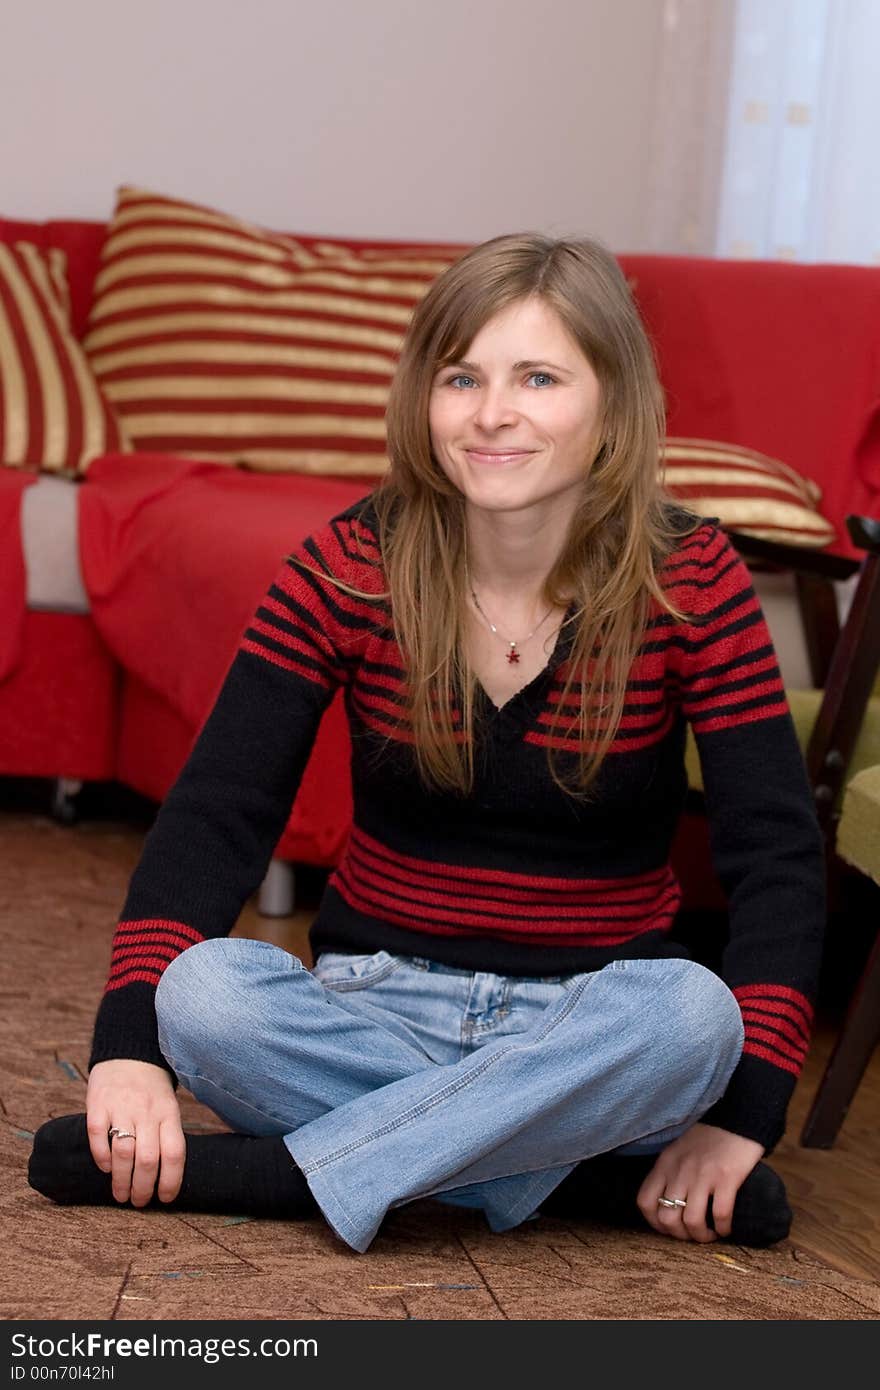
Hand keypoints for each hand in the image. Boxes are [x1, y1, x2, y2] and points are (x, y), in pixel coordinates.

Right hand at [86, 1059, 184, 1207]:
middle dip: (142, 1188)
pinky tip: (105, 1168)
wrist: (129, 1055)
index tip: (165, 1199)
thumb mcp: (168, 1108)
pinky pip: (98, 1135)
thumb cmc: (151, 1091)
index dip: (171, 1180)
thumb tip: (166, 1177)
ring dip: (121, 1180)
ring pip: (123, 1152)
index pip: (174, 1153)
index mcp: (168, 1113)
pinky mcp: (98, 1104)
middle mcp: (146, 1111)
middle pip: (147, 1159)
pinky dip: (101, 1157)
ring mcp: (122, 1107)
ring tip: (121, 1195)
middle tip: (138, 1202)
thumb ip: (167, 1135)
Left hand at [637, 1122, 764, 1242]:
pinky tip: (726, 1228)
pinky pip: (720, 1214)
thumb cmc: (708, 1138)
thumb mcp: (678, 1151)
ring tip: (711, 1234)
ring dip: (702, 1236)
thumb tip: (668, 1202)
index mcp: (665, 1164)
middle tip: (693, 1234)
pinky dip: (723, 1228)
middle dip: (680, 1235)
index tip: (670, 1229)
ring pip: (692, 1221)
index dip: (655, 1223)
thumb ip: (670, 1172)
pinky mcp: (727, 1178)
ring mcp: (703, 1175)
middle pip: (668, 1218)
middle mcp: (680, 1171)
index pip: (645, 1202)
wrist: (737, 1119)